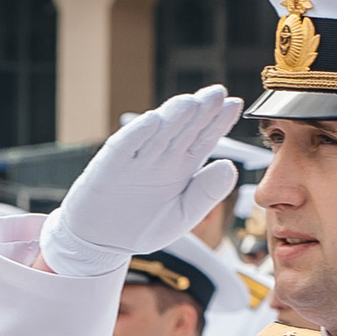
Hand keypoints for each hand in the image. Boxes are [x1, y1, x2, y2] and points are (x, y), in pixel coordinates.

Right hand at [40, 89, 242, 280]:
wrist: (102, 243)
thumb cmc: (142, 227)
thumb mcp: (182, 215)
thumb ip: (207, 193)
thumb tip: (231, 166)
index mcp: (181, 166)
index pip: (203, 138)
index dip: (218, 122)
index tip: (233, 104)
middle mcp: (160, 157)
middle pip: (183, 129)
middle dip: (199, 111)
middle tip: (215, 93)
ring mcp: (136, 159)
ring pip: (157, 133)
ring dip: (172, 116)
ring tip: (190, 102)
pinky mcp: (110, 166)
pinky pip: (125, 146)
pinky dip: (137, 134)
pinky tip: (152, 121)